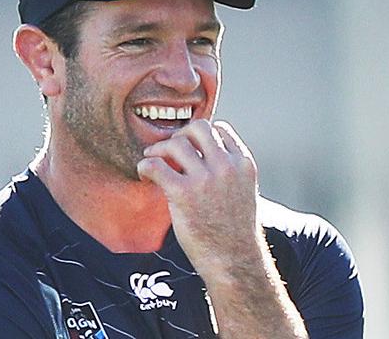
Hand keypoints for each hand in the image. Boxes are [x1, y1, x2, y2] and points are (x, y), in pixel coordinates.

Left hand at [137, 119, 259, 278]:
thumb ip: (228, 169)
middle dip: (181, 135)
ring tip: (153, 161)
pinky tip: (145, 174)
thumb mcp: (243, 190)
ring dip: (159, 149)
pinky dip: (145, 165)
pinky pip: (156, 164)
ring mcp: (205, 179)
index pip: (220, 129)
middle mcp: (226, 166)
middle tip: (170, 151)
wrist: (234, 261)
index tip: (190, 148)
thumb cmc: (235, 230)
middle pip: (198, 128)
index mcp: (243, 163)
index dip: (201, 136)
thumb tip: (202, 154)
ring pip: (176, 143)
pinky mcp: (183, 194)